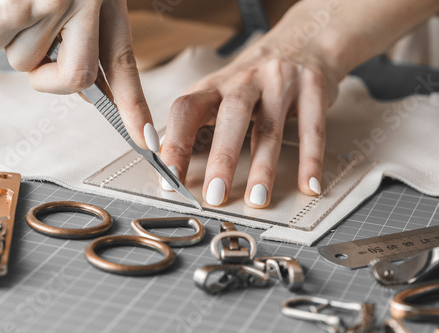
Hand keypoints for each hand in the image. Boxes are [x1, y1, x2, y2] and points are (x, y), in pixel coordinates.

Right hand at [0, 0, 158, 151]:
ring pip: (23, 62)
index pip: (125, 66)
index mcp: (103, 0)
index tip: (146, 140)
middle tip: (39, 35)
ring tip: (16, 0)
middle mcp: (80, 5)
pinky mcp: (7, 7)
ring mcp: (44, 5)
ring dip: (14, 39)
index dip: (135, 108)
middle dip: (49, 74)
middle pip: (69, 80)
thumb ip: (87, 38)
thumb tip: (88, 89)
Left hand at [160, 10, 342, 207]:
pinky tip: (308, 184)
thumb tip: (167, 157)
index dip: (175, 143)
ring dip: (263, 168)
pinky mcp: (312, 89)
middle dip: (222, 158)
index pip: (187, 110)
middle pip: (230, 117)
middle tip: (215, 194)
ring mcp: (280, 82)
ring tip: (257, 198)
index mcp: (215, 85)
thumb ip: (197, 122)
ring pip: (269, 128)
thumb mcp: (219, 92)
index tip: (170, 179)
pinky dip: (309, 159)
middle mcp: (244, 81)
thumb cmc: (253, 79)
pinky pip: (311, 128)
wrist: (303, 42)